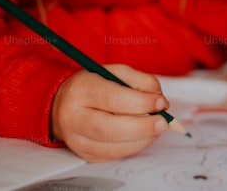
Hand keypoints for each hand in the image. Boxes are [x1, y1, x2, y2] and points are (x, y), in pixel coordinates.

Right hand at [50, 64, 169, 161]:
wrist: (64, 104)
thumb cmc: (93, 86)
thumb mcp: (116, 72)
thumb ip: (141, 81)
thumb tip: (159, 101)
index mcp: (81, 90)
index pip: (112, 98)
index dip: (140, 102)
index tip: (160, 102)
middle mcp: (74, 117)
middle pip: (110, 129)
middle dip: (143, 127)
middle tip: (163, 122)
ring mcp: (77, 139)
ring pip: (113, 147)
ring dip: (142, 139)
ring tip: (155, 127)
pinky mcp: (85, 153)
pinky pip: (114, 155)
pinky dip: (133, 147)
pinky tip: (142, 136)